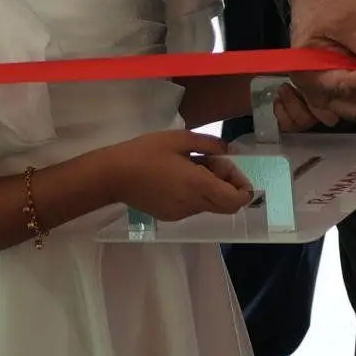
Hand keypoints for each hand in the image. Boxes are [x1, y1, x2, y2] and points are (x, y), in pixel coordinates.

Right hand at [102, 126, 255, 221]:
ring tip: (191, 165)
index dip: (243, 188)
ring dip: (210, 188)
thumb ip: (208, 144)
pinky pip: (193, 207)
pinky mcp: (169, 216)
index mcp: (198, 186)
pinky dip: (195, 194)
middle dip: (228, 186)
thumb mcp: (179, 139)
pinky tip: (178, 177)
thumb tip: (226, 150)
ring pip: (209, 205)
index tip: (232, 169)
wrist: (112, 175)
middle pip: (225, 206)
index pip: (235, 200)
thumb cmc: (145, 153)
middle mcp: (193, 204)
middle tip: (213, 164)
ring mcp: (180, 213)